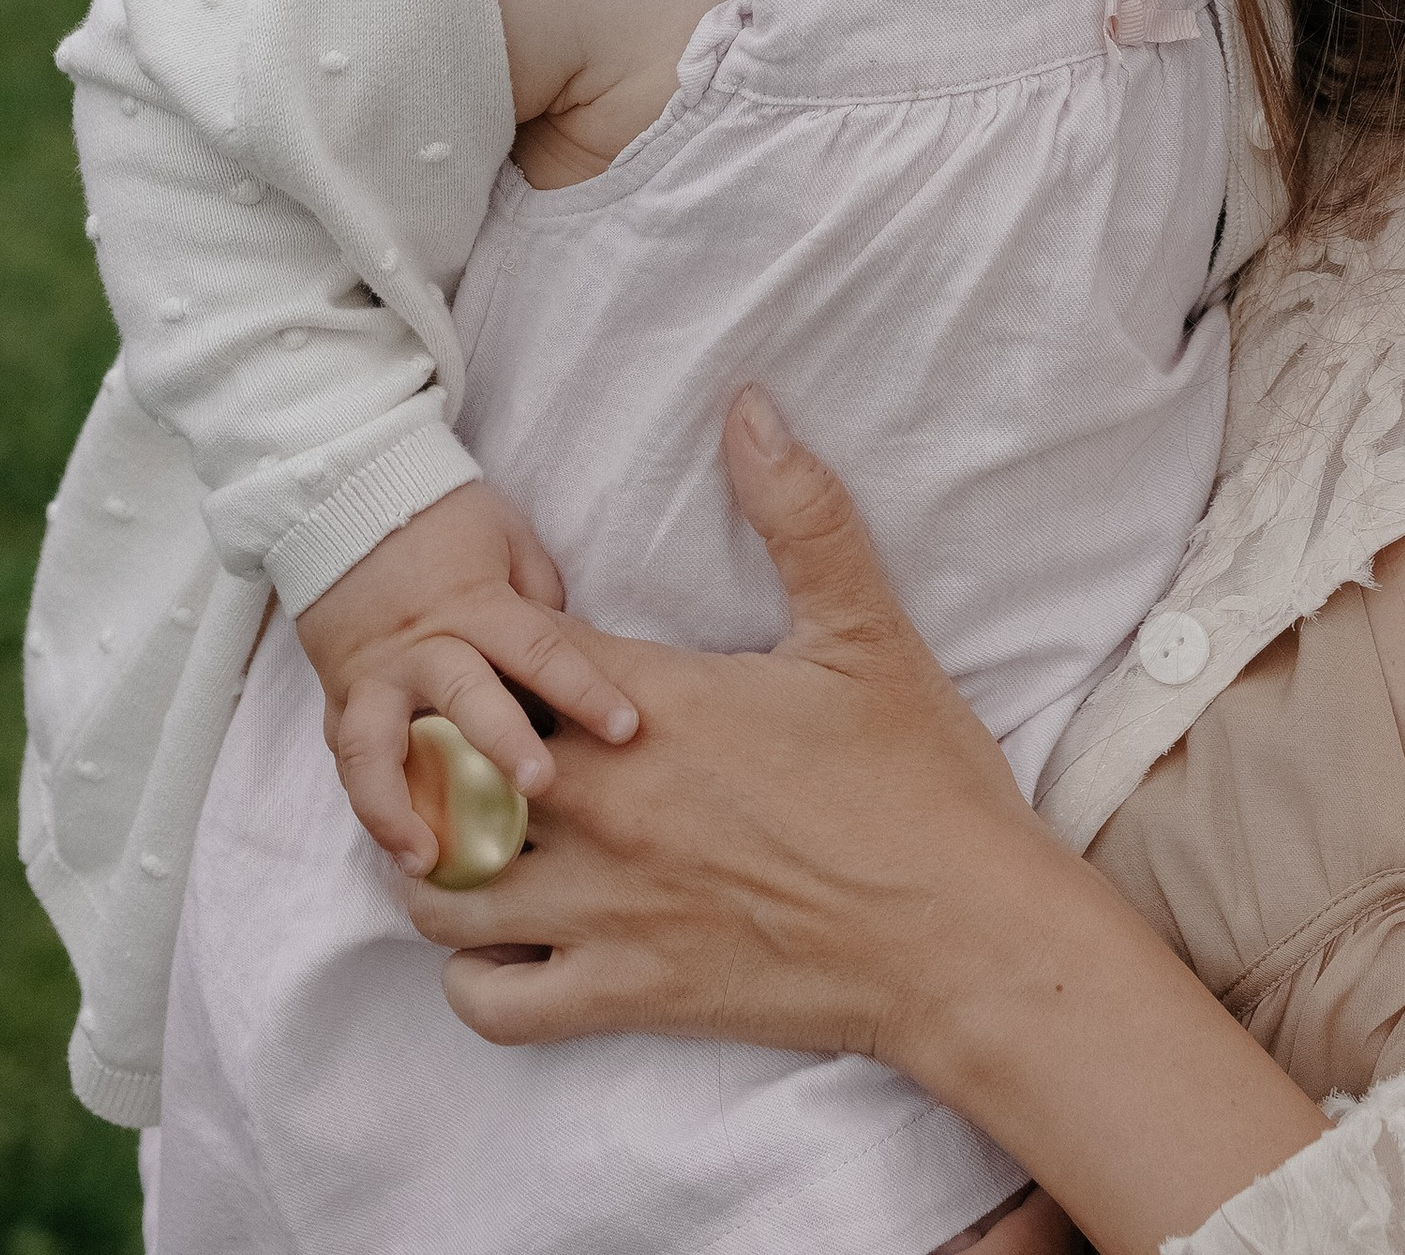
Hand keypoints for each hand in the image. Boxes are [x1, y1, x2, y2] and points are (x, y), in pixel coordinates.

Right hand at [293, 482, 640, 873]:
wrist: (345, 499)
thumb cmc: (445, 520)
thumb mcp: (508, 540)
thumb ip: (539, 602)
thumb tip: (567, 663)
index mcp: (475, 602)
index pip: (538, 648)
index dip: (584, 689)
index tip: (627, 729)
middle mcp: (421, 645)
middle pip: (463, 696)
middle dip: (501, 744)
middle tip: (540, 787)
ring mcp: (372, 676)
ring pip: (375, 746)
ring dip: (398, 806)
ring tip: (426, 860)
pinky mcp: (339, 697)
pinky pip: (348, 757)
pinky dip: (368, 804)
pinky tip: (394, 848)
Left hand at [403, 398, 1326, 1254]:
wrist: (960, 934)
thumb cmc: (917, 779)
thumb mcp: (864, 627)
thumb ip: (798, 510)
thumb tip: (750, 405)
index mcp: (650, 704)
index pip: (506, 656)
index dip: (500, 650)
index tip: (523, 657)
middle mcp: (603, 805)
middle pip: (449, 768)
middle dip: (449, 751)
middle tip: (482, 745)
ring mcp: (603, 908)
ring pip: (444, 888)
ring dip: (444, 858)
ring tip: (477, 837)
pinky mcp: (620, 995)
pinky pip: (487, 997)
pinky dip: (474, 970)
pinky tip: (508, 937)